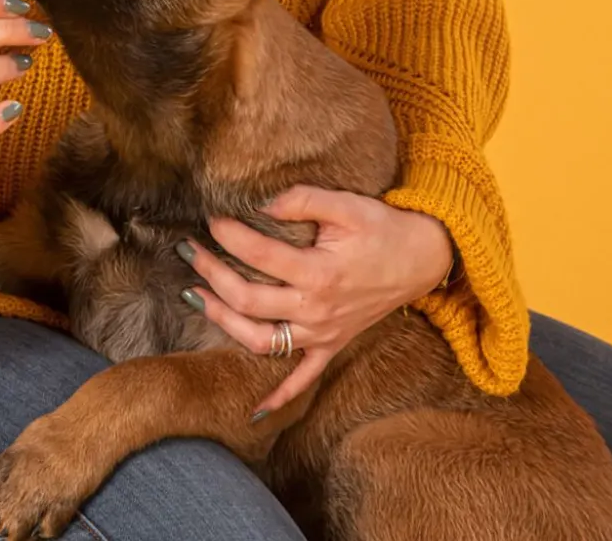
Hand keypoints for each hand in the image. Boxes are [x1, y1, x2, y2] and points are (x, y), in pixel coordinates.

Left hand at [178, 186, 453, 416]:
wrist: (422, 258)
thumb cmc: (381, 228)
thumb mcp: (346, 204)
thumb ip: (302, 200)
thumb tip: (261, 203)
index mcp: (320, 273)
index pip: (260, 255)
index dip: (230, 236)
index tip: (211, 220)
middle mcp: (317, 310)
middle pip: (249, 299)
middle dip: (212, 273)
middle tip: (189, 249)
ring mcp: (323, 334)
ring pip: (261, 340)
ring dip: (223, 320)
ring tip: (194, 295)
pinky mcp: (331, 346)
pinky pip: (303, 379)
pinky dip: (278, 396)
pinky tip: (252, 411)